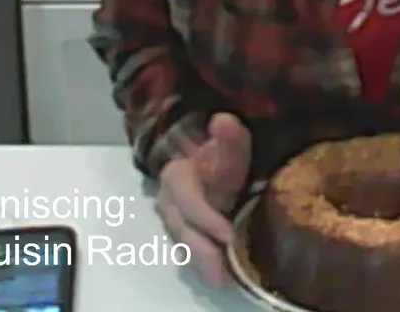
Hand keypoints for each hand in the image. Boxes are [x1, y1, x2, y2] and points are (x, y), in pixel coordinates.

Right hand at [155, 113, 250, 285]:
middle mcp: (169, 203)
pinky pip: (188, 251)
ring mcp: (174, 221)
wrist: (207, 162)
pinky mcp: (183, 234)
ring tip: (220, 279)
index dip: (205, 218)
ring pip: (183, 242)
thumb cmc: (219, 156)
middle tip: (222, 270)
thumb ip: (229, 136)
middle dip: (200, 249)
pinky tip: (217, 276)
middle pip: (181, 228)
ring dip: (199, 262)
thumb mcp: (229, 144)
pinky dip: (200, 265)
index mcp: (176, 178)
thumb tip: (223, 120)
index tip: (228, 235)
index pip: (188, 201)